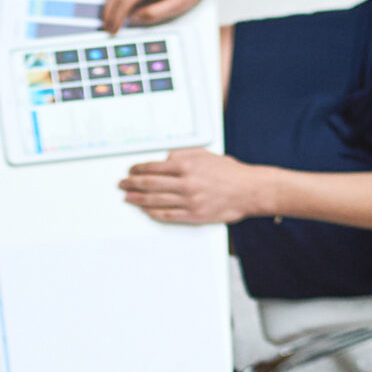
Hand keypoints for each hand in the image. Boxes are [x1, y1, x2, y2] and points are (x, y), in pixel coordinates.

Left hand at [120, 147, 271, 227]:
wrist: (250, 190)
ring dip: (138, 199)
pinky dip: (154, 212)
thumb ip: (183, 155)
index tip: (130, 170)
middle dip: (132, 184)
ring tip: (128, 197)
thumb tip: (164, 160)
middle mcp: (186, 183)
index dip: (138, 169)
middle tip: (122, 184)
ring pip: (156, 201)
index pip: (154, 167)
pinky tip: (146, 210)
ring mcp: (189, 201)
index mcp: (187, 165)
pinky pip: (168, 215)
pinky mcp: (194, 215)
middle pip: (150, 184)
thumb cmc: (230, 172)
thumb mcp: (205, 155)